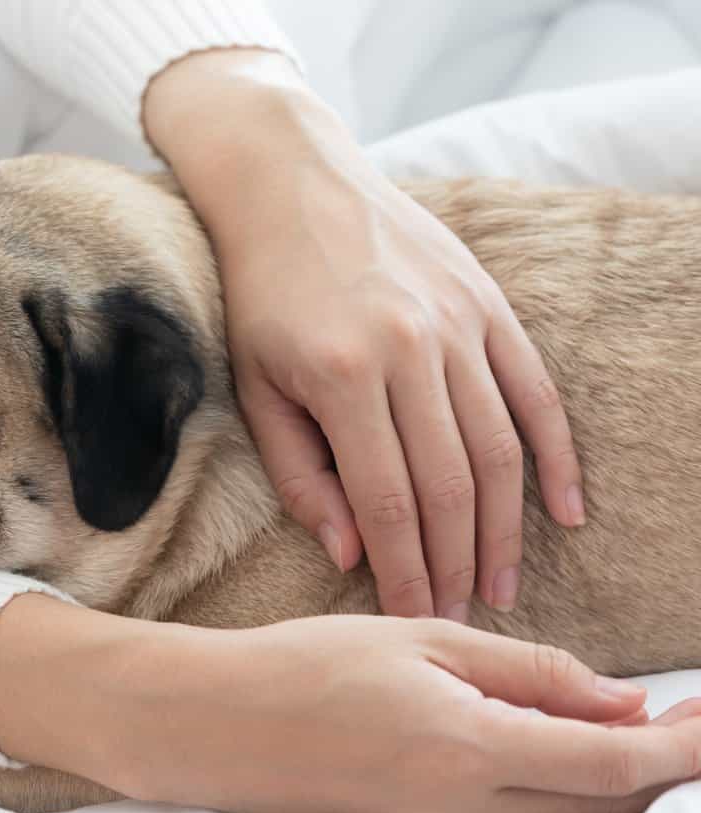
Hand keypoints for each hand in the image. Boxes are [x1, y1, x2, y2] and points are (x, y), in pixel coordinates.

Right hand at [0, 596, 700, 812]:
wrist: (209, 724)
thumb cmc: (302, 665)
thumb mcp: (418, 639)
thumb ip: (526, 671)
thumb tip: (619, 702)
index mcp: (468, 746)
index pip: (614, 765)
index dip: (682, 750)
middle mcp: (463, 808)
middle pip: (600, 807)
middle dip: (658, 768)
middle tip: (687, 716)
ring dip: (611, 781)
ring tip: (635, 727)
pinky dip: (555, 791)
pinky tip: (556, 746)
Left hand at [143, 52, 585, 621]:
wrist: (294, 186)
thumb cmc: (260, 297)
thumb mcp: (255, 388)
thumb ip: (301, 474)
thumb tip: (350, 552)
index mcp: (342, 376)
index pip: (387, 501)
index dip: (405, 570)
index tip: (414, 620)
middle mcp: (411, 351)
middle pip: (451, 485)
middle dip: (457, 564)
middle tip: (462, 621)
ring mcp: (459, 325)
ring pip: (498, 449)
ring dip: (505, 528)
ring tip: (502, 586)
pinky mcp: (489, 305)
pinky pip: (536, 393)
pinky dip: (555, 456)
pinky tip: (563, 512)